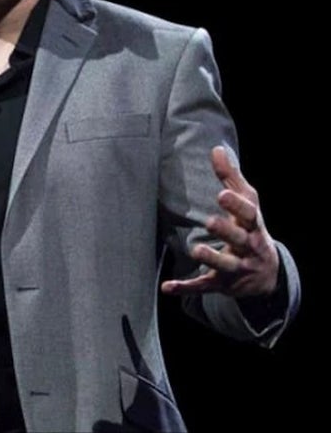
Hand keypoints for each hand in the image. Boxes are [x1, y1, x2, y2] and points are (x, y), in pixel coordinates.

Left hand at [161, 146, 278, 297]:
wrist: (267, 276)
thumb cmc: (251, 229)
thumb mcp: (247, 204)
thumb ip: (231, 178)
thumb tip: (216, 148)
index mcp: (254, 226)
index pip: (249, 214)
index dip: (237, 206)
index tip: (222, 194)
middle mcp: (249, 249)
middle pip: (240, 240)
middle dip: (227, 231)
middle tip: (210, 221)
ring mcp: (237, 269)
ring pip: (225, 266)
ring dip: (211, 258)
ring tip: (195, 250)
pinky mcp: (222, 285)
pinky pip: (204, 287)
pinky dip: (187, 288)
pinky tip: (167, 287)